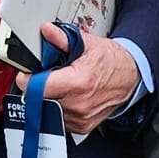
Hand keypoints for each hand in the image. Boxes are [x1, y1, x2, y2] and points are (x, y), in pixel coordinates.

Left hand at [15, 21, 139, 133]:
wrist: (131, 77)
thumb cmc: (111, 61)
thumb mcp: (88, 44)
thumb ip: (62, 39)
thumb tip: (47, 31)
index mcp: (77, 83)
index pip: (35, 88)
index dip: (27, 79)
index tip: (28, 74)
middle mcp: (78, 104)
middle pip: (39, 100)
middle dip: (38, 88)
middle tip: (47, 77)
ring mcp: (80, 118)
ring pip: (47, 111)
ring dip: (47, 99)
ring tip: (60, 86)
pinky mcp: (82, 127)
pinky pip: (59, 120)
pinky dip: (58, 109)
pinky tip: (67, 97)